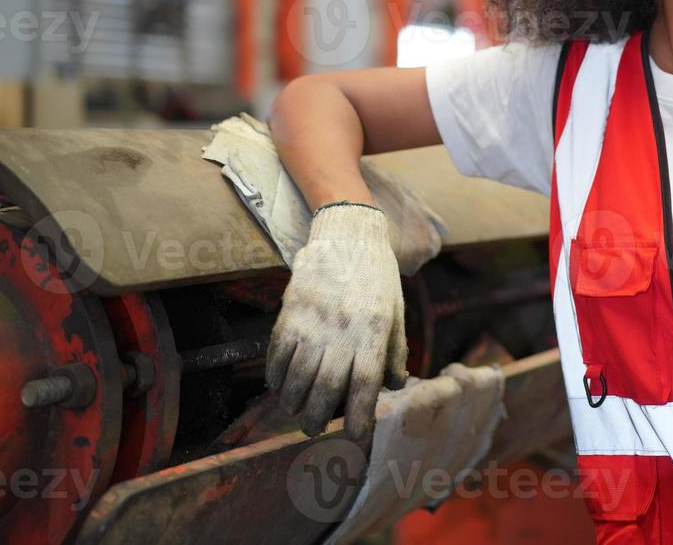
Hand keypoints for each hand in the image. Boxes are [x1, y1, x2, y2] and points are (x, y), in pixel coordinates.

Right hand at [265, 202, 408, 439]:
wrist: (348, 235)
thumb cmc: (377, 277)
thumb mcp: (396, 311)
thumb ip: (395, 350)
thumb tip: (396, 385)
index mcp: (374, 331)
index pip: (367, 384)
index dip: (360, 416)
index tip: (356, 437)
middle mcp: (343, 330)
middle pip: (327, 387)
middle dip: (319, 416)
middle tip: (314, 429)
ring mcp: (313, 321)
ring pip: (298, 375)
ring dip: (294, 401)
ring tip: (297, 411)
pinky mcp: (291, 311)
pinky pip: (278, 353)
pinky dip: (275, 375)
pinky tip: (279, 385)